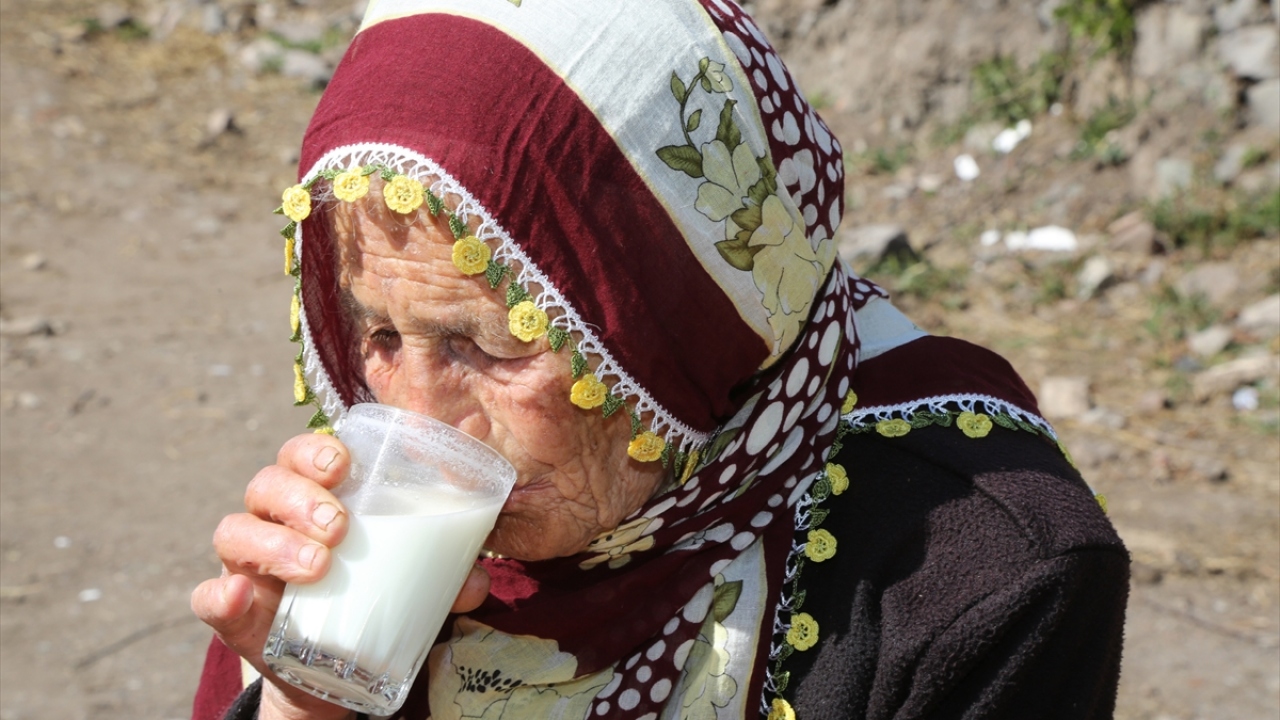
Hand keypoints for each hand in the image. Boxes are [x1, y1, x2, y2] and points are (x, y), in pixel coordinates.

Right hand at [191, 432, 491, 719]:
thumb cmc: (372, 592)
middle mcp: (272, 520)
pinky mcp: (233, 612)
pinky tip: (238, 595)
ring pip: (236, 531)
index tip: (345, 464)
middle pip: (267, 484)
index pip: (303, 454)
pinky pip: (208, 598)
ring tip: (318, 565)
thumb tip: (479, 580)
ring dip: (274, 543)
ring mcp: (245, 564)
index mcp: (315, 496)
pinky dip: (219, 596)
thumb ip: (445, 572)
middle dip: (301, 497)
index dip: (316, 449)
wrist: (334, 666)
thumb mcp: (411, 578)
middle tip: (339, 526)